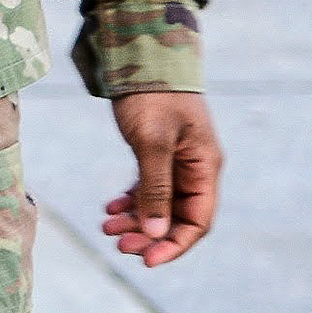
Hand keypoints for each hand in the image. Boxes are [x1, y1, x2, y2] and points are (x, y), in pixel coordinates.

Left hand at [102, 91, 221, 266]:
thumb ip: (155, 187)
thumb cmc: (152, 94)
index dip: (174, 244)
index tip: (146, 260)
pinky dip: (132, 198)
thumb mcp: (152, 142)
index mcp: (205, 166)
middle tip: (117, 243)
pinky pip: (149, 186)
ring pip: (159, 202)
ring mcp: (177, 158)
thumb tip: (155, 232)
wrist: (141, 52)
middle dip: (149, 234)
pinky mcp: (158, 150)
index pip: (197, 220)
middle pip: (177, 216)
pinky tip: (110, 206)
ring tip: (106, 227)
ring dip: (136, 218)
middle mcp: (195, 166)